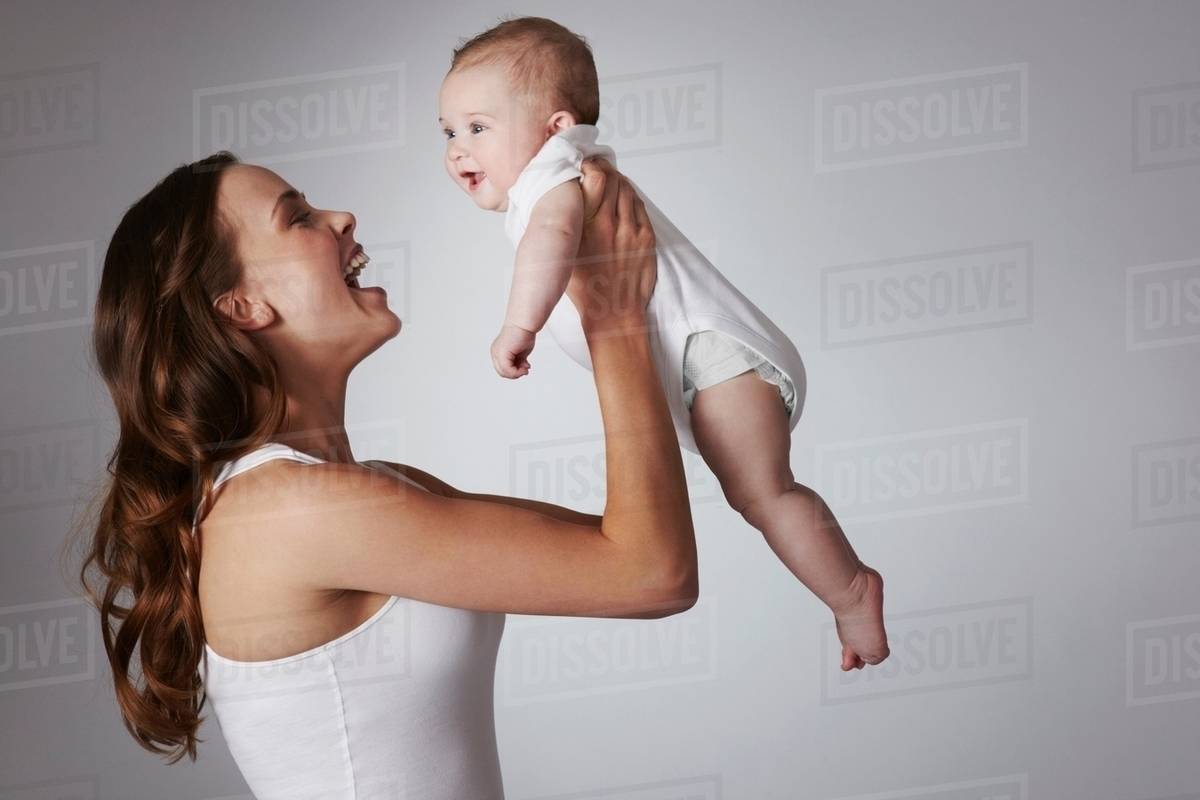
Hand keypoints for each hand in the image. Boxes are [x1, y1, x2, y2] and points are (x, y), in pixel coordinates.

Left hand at [491, 323, 535, 378]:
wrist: (523, 323)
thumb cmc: (523, 333)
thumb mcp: (520, 352)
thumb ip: (518, 361)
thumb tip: (522, 370)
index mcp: (498, 351)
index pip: (502, 369)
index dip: (514, 372)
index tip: (524, 368)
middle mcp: (495, 352)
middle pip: (502, 372)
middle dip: (515, 374)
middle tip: (525, 370)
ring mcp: (497, 353)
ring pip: (504, 373)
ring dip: (517, 373)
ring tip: (525, 368)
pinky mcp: (501, 354)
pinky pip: (508, 370)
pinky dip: (517, 372)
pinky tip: (525, 367)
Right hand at [566, 158, 656, 330]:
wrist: (613, 313)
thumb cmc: (584, 289)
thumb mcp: (562, 254)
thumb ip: (566, 227)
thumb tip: (565, 203)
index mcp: (584, 226)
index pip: (594, 178)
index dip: (591, 166)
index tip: (584, 166)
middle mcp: (608, 224)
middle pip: (613, 179)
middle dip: (605, 169)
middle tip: (597, 169)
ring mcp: (630, 230)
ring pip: (627, 190)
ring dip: (619, 182)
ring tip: (610, 183)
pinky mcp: (645, 237)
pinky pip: (639, 206)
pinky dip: (631, 198)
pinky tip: (623, 199)